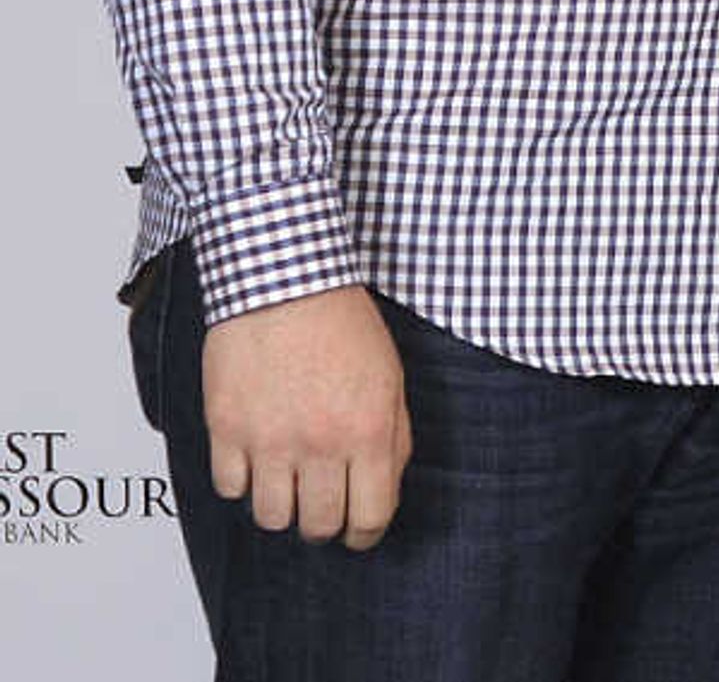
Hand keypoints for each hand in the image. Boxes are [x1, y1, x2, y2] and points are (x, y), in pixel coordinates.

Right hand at [200, 284, 410, 549]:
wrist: (285, 284)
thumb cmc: (343, 327)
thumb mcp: (391, 380)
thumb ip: (393, 439)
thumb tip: (383, 489)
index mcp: (368, 432)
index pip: (370, 517)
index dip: (366, 534)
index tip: (360, 533)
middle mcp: (319, 444)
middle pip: (318, 526)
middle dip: (325, 527)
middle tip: (324, 512)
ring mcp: (268, 440)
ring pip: (271, 517)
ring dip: (283, 508)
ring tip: (289, 486)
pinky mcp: (226, 430)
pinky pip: (230, 488)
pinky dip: (243, 482)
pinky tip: (256, 460)